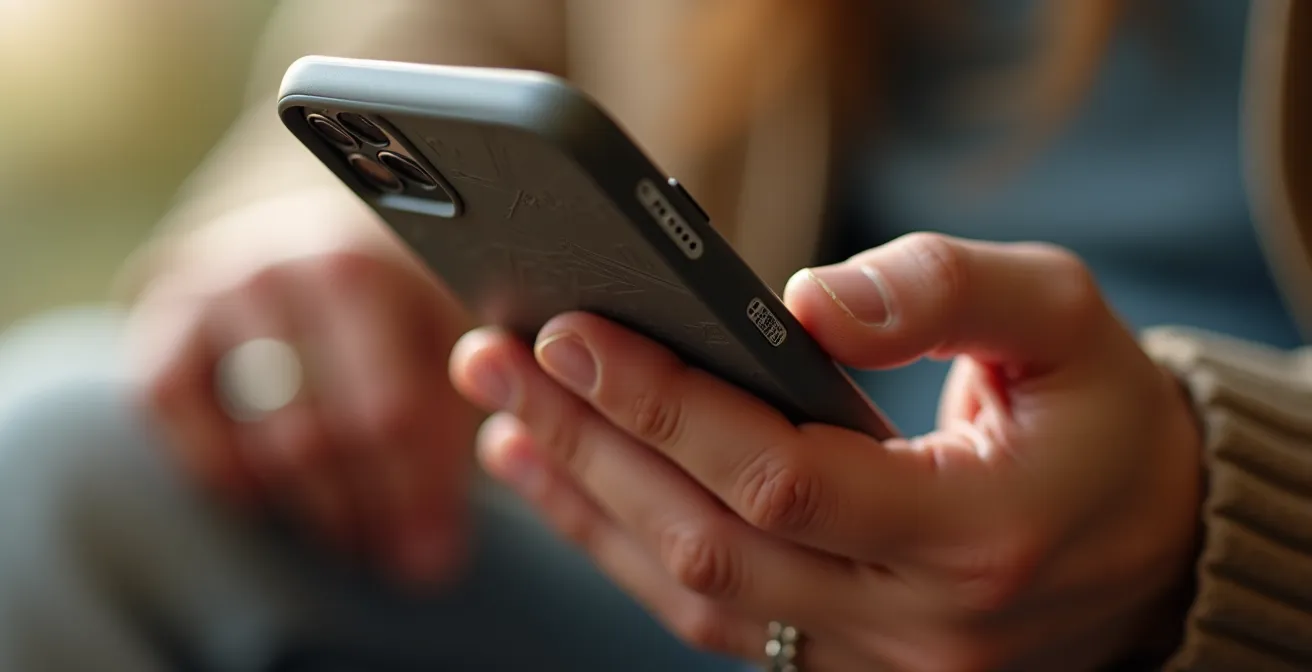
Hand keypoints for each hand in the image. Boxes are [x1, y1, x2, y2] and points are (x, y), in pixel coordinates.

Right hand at [127, 189, 477, 582]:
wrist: (322, 237)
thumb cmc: (403, 301)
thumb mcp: (448, 341)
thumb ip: (449, 437)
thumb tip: (428, 562)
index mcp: (366, 269)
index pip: (387, 412)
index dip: (411, 496)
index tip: (432, 552)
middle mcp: (282, 269)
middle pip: (321, 436)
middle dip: (364, 513)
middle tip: (391, 552)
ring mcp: (213, 291)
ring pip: (259, 437)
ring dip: (310, 507)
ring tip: (350, 533)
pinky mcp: (160, 319)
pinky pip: (173, 414)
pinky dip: (222, 469)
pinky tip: (268, 491)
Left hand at [450, 233, 1202, 669]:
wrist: (1154, 549)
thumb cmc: (1105, 422)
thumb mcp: (1066, 321)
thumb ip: (946, 292)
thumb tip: (809, 295)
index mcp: (977, 532)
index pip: (782, 476)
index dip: (664, 405)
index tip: (569, 330)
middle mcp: (917, 622)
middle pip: (710, 542)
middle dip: (587, 446)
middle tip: (493, 360)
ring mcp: (874, 662)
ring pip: (695, 596)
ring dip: (586, 506)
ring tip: (504, 424)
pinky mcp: (845, 666)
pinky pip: (716, 620)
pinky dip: (630, 551)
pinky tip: (570, 488)